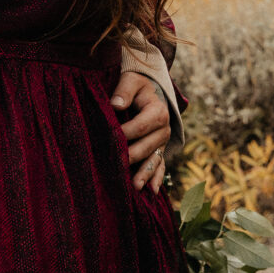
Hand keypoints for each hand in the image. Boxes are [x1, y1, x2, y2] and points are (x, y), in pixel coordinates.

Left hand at [111, 71, 170, 193]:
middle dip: (131, 157)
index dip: (124, 134)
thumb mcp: (131, 80)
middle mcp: (164, 128)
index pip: (139, 126)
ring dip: (144, 174)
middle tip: (115, 168)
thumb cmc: (136, 84)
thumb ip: (124, 91)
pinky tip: (151, 191)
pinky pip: (160, 165)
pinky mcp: (160, 148)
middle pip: (146, 147)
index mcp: (158, 111)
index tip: (109, 139)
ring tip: (134, 187)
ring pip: (154, 159)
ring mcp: (162, 141)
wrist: (150, 88)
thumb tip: (115, 105)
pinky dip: (156, 178)